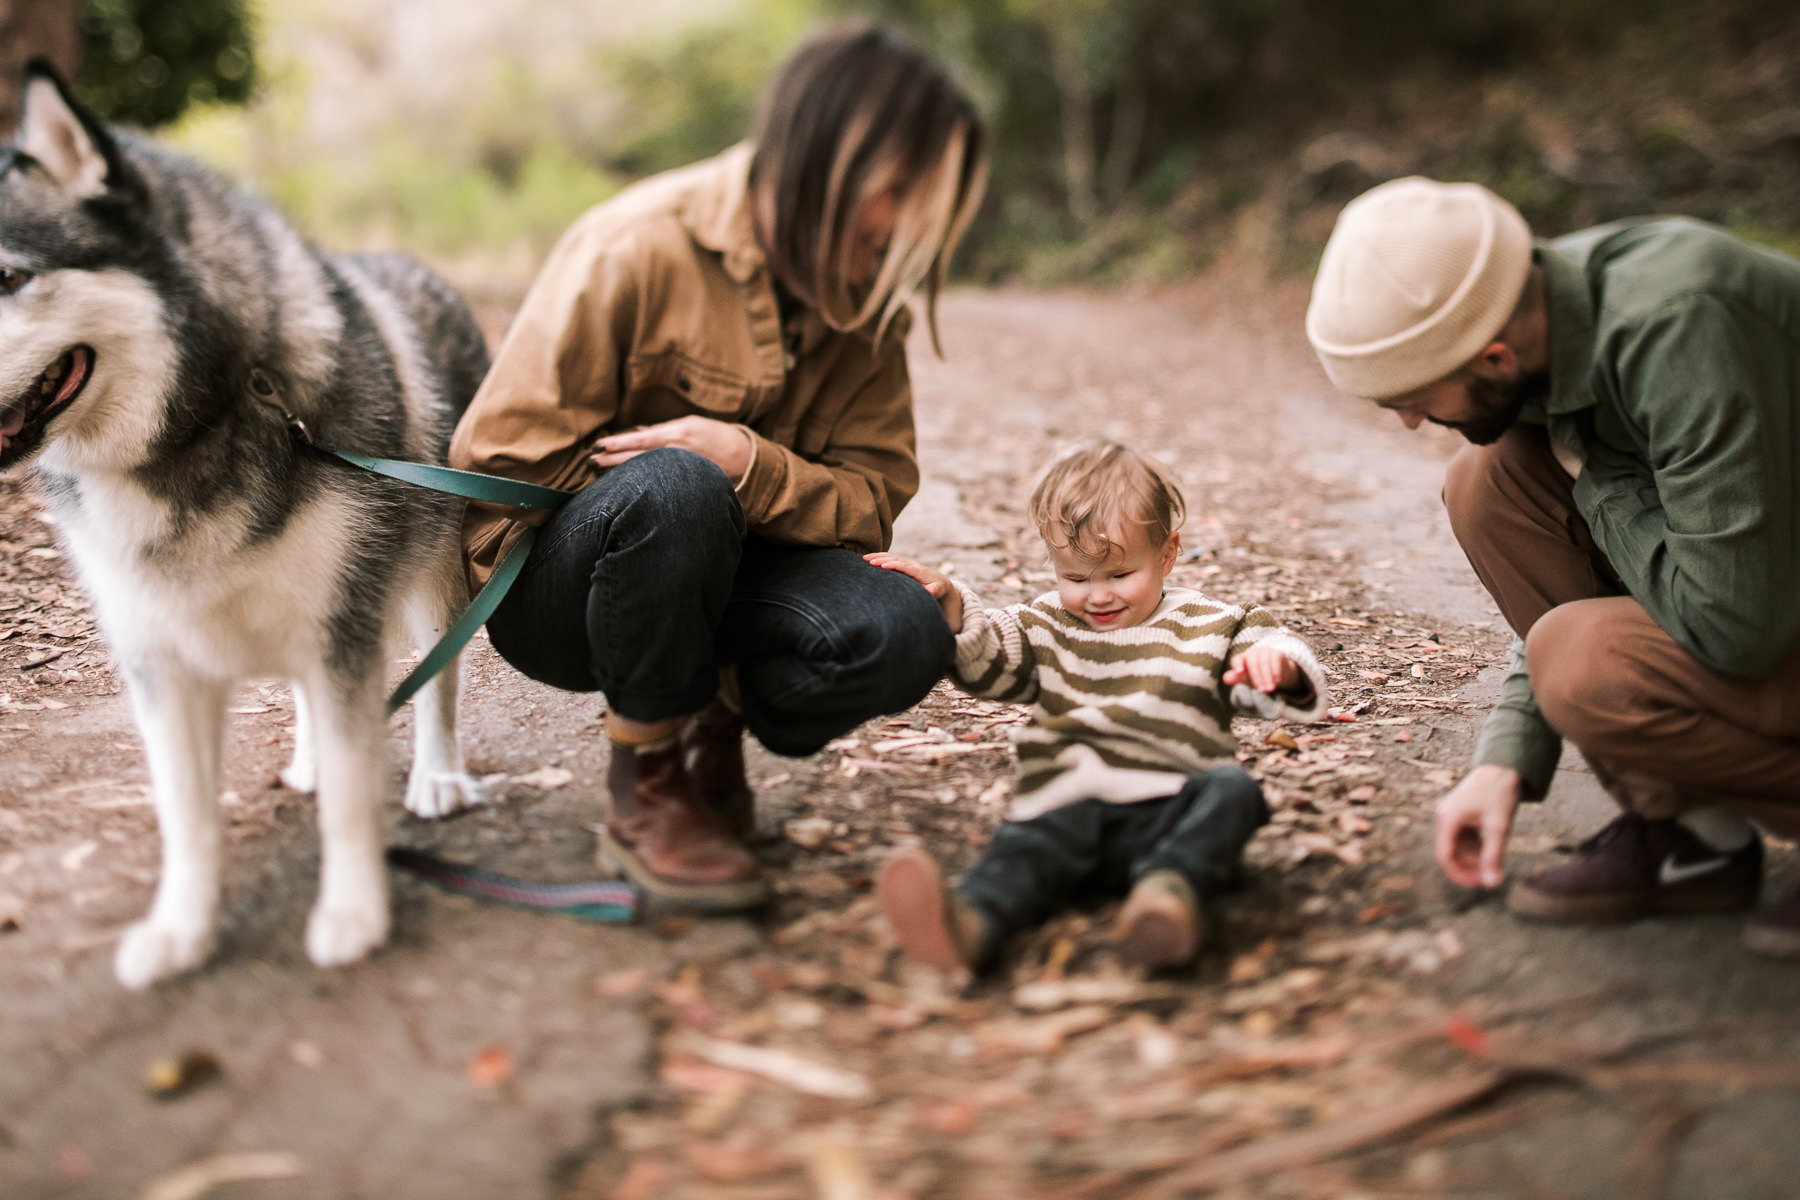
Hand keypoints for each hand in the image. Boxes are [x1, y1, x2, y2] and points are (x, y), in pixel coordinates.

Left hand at [590, 416, 751, 480]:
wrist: (745, 460)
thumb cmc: (717, 438)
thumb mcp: (691, 425)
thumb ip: (664, 431)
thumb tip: (639, 432)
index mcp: (676, 434)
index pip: (640, 439)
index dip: (619, 443)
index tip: (600, 445)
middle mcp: (675, 452)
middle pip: (637, 456)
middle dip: (612, 459)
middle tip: (591, 460)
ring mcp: (679, 470)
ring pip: (644, 471)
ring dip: (621, 471)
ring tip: (600, 471)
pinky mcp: (684, 484)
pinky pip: (658, 483)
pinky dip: (641, 482)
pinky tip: (626, 484)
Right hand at [864, 552, 963, 632]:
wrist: (940, 581)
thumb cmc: (937, 587)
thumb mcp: (938, 590)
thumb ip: (934, 590)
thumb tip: (931, 591)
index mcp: (917, 570)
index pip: (903, 566)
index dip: (893, 565)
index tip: (882, 566)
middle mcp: (911, 564)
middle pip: (894, 558)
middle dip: (881, 558)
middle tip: (868, 560)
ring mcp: (906, 563)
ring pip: (890, 556)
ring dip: (877, 556)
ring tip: (864, 558)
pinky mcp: (903, 565)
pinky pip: (890, 558)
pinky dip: (879, 557)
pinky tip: (869, 559)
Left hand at [1223, 645, 1301, 694]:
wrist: (1277, 677)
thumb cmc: (1257, 679)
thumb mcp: (1247, 681)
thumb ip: (1237, 679)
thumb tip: (1225, 678)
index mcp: (1241, 659)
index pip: (1237, 659)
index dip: (1237, 664)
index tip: (1239, 672)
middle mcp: (1252, 653)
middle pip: (1252, 662)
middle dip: (1256, 677)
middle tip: (1261, 691)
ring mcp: (1265, 651)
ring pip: (1264, 661)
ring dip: (1267, 676)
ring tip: (1269, 689)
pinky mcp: (1277, 653)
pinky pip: (1275, 659)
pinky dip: (1276, 670)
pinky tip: (1277, 680)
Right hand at [1433, 764, 1521, 888]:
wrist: (1504, 766)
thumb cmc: (1500, 793)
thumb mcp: (1499, 827)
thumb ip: (1493, 856)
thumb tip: (1492, 883)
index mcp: (1448, 819)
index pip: (1444, 856)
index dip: (1459, 875)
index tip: (1478, 885)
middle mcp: (1445, 817)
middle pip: (1450, 853)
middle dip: (1468, 868)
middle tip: (1490, 877)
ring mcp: (1451, 815)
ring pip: (1457, 847)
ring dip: (1473, 859)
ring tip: (1494, 866)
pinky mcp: (1460, 814)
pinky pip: (1463, 838)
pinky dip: (1475, 848)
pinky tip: (1491, 852)